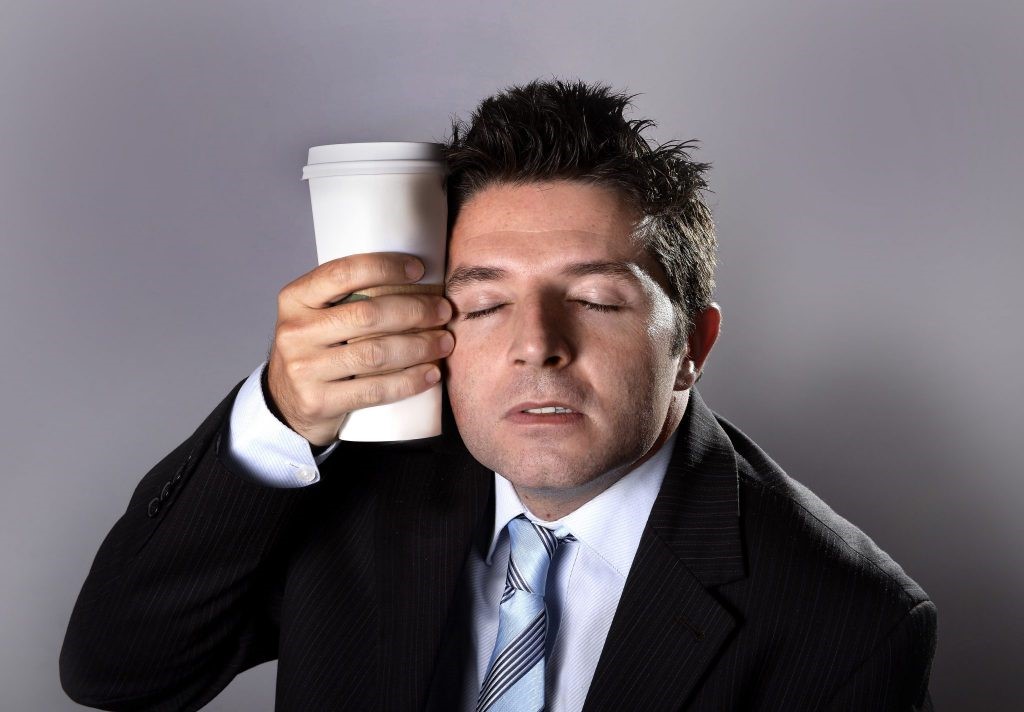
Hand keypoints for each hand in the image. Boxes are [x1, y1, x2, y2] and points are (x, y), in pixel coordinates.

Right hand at [267, 252, 453, 445]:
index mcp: (295, 299)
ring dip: (420, 346)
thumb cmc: (316, 350)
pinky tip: (431, 374)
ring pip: (375, 353)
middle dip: (415, 311)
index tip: (420, 269)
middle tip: (444, 311)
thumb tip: (416, 278)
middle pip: (367, 315)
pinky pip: (374, 390)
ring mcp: (303, 369)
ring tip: (445, 342)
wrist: (287, 403)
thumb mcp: (316, 316)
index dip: (385, 267)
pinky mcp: (318, 402)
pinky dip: (409, 381)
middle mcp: (295, 331)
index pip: (343, 273)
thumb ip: (348, 298)